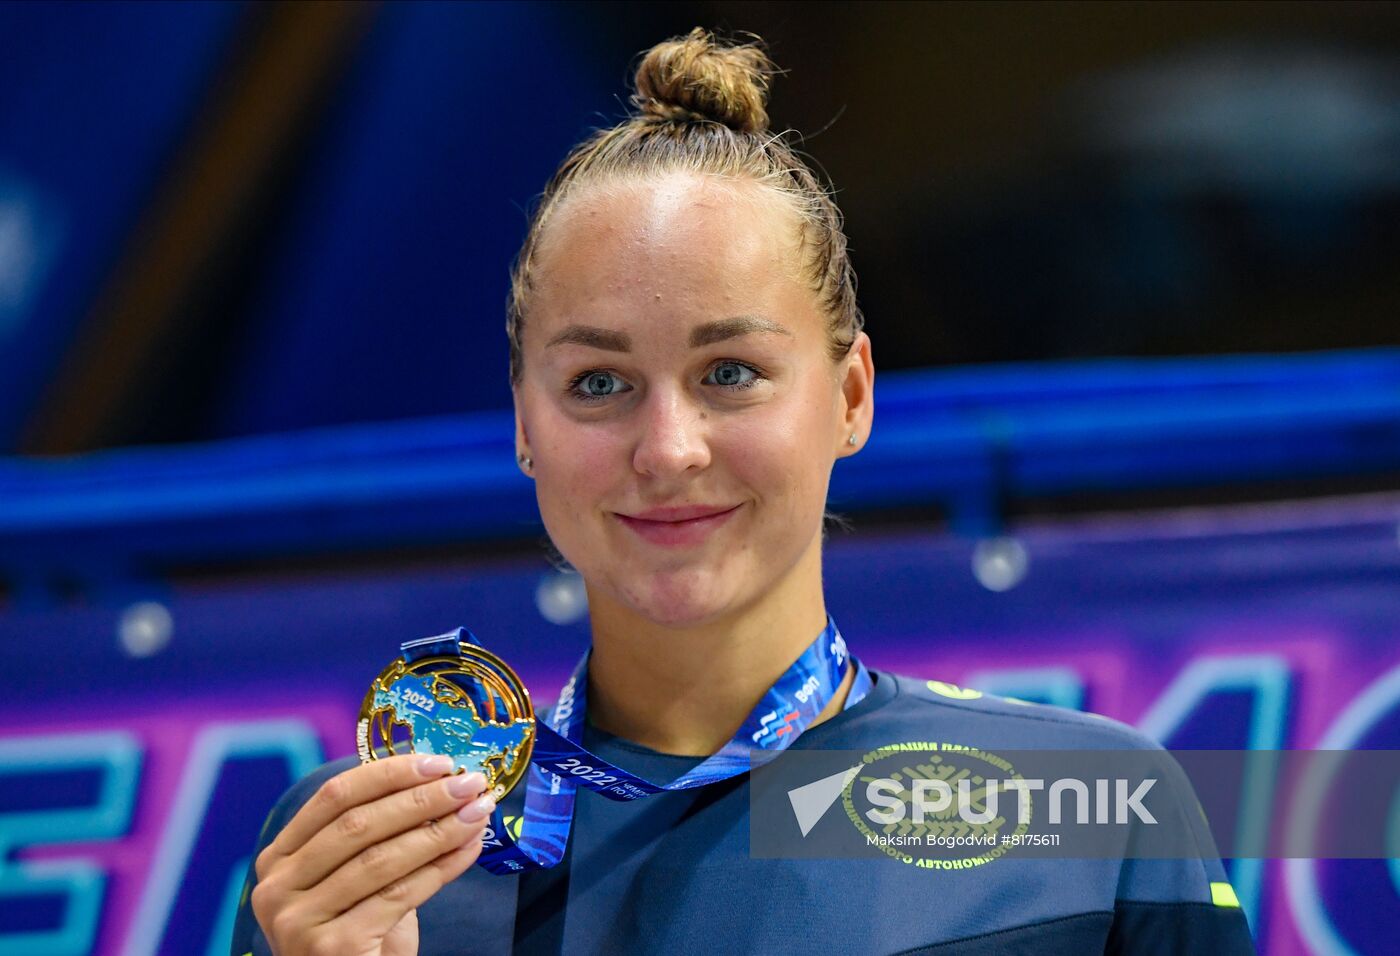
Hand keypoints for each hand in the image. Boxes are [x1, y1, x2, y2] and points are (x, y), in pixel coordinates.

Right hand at [250, 754, 495, 955]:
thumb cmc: (362, 934)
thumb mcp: (358, 879)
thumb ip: (380, 835)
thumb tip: (441, 781)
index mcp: (279, 858)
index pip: (334, 796)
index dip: (390, 773)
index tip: (439, 762)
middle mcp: (277, 887)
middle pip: (358, 824)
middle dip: (421, 798)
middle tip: (468, 783)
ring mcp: (299, 919)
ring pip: (381, 859)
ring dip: (438, 830)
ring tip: (477, 812)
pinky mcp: (331, 947)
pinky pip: (398, 895)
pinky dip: (440, 868)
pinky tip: (468, 849)